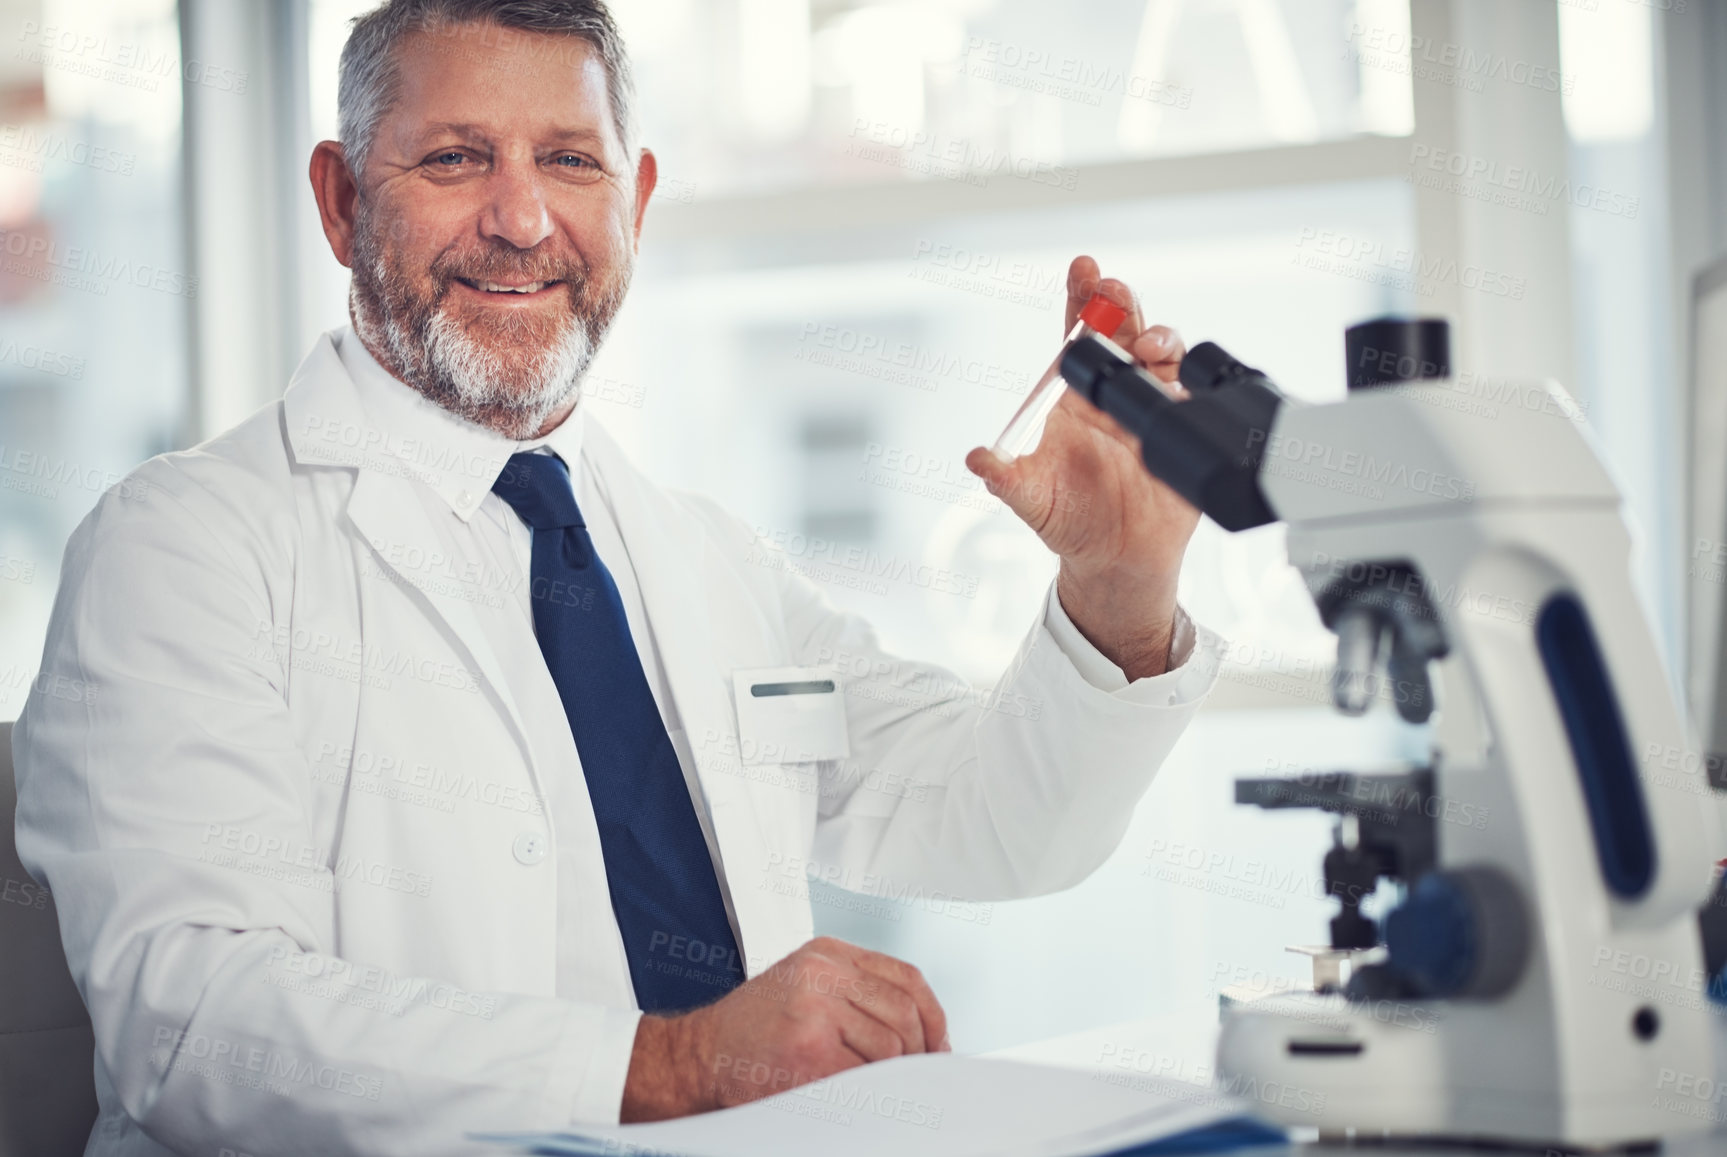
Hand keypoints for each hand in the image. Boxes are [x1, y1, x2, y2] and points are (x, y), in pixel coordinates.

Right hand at [620, 936, 948, 1120]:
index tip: (938, 1044)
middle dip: (920, 1052)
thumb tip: (923, 1030)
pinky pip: (865, 1076)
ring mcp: (816, 1008)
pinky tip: (850, 1094)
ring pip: (891, 1047)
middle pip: (905, 1012)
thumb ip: (856, 994)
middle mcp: (823, 973)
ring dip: (890, 1075)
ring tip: (871, 1084)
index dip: (933, 1015)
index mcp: (827, 953)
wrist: (697, 1056)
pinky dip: (868, 1092)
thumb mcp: (805, 987)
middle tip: (916, 1075)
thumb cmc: (752, 1030)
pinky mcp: (810, 1049)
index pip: (906, 977)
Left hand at [966, 255, 1200, 679]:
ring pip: (1160, 353)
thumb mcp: (1031, 500)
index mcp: (1070, 396)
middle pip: (1120, 331)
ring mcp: (1147, 406)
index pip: (1074, 335)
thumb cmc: (1067, 521)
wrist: (1117, 559)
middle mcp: (1110, 393)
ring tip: (1148, 346)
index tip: (1084, 268)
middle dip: (1119, 304)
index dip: (1080, 299)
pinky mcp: (1178, 429)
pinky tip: (1178, 380)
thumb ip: (1007, 478)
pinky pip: (1189, 394)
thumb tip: (977, 460)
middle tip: (1115, 293)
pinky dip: (1187, 381)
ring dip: (1156, 339)